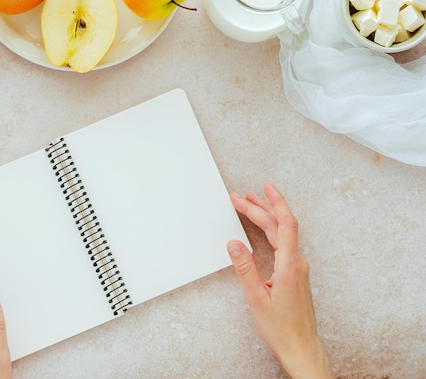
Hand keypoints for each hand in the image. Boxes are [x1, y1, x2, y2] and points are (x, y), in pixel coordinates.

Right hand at [227, 181, 333, 378]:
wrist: (300, 346)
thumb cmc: (281, 327)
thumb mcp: (256, 297)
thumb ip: (245, 268)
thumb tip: (234, 244)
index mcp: (289, 265)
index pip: (284, 224)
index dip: (275, 202)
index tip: (264, 188)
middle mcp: (297, 263)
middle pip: (281, 225)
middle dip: (262, 207)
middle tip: (242, 196)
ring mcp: (298, 268)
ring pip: (284, 233)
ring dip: (268, 217)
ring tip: (252, 204)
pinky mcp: (296, 274)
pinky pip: (285, 243)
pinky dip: (272, 230)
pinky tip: (264, 229)